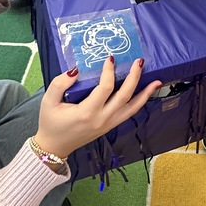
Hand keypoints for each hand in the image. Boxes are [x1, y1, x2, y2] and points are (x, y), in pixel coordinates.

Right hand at [36, 57, 161, 157]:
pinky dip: (139, 103)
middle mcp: (102, 119)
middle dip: (134, 78)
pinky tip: (145, 93)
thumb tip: (76, 70)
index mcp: (87, 112)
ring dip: (145, 93)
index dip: (109, 71)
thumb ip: (60, 83)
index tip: (110, 58)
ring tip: (156, 80)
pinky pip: (128, 113)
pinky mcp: (110, 126)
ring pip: (132, 108)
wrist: (54, 147)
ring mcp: (108, 124)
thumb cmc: (50, 123)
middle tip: (140, 62)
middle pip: (125, 96)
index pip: (105, 88)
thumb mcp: (48, 101)